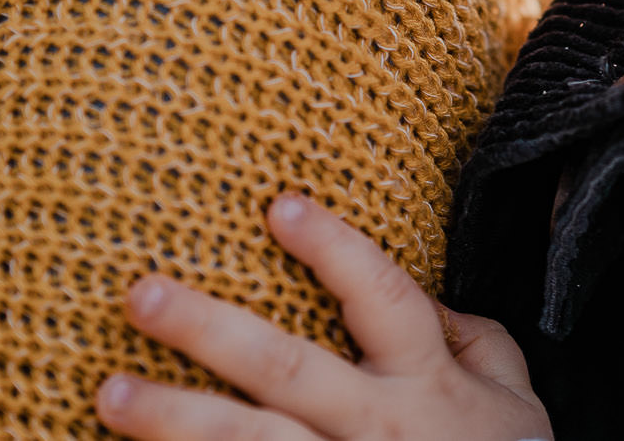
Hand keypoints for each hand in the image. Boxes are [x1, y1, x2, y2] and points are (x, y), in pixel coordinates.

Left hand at [97, 196, 551, 440]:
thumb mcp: (512, 394)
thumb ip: (470, 335)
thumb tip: (419, 288)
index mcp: (428, 379)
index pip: (380, 297)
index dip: (333, 249)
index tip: (278, 205)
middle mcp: (379, 426)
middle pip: (285, 370)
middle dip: (209, 332)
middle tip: (141, 294)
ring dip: (174, 418)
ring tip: (110, 392)